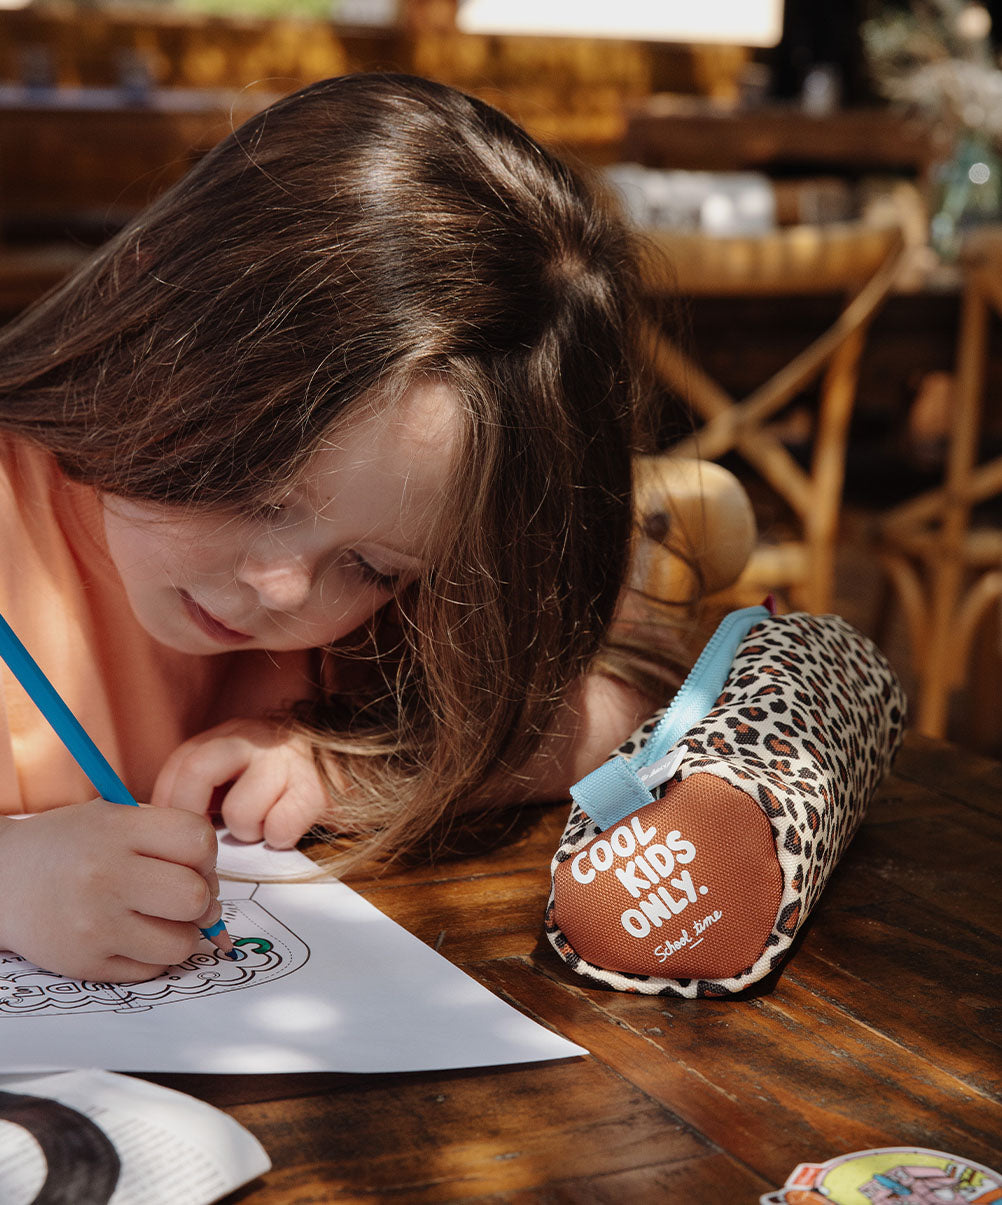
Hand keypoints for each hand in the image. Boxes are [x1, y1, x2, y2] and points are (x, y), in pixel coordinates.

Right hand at [0, 801, 221, 981]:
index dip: (206, 855)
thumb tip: (218, 896)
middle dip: (201, 899)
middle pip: (196, 897)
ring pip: (181, 943)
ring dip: (182, 933)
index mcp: (117, 830)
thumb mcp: (114, 817)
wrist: (2, 880)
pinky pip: (153, 969)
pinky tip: (131, 935)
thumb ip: (168, 840)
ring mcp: (94, 924)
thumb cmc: (72, 846)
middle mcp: (105, 876)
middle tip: (183, 896)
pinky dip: (153, 955)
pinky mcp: (86, 964)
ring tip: (158, 918)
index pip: (199, 841)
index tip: (192, 861)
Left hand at [152, 719, 331, 848]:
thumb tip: (161, 820)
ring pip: (239, 812)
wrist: (357, 768)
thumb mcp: (242, 767)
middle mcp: (258, 739)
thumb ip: (207, 782)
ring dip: (246, 832)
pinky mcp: (316, 790)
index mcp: (232, 734)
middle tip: (198, 843)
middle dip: (189, 815)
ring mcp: (288, 762)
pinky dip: (279, 839)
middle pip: (198, 770)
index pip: (181, 762)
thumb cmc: (284, 781)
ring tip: (261, 826)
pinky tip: (286, 829)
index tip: (173, 831)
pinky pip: (279, 829)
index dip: (168, 803)